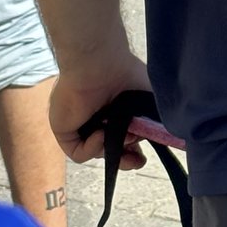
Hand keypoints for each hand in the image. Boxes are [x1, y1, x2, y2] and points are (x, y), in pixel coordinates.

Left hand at [49, 49, 152, 168]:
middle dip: (125, 159)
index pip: (121, 136)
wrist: (100, 64)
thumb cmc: (127, 73)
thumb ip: (154, 118)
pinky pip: (78, 152)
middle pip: (109, 149)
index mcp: (114, 107)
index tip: (143, 156)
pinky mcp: (64, 130)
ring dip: (113, 149)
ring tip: (126, 135)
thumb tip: (162, 136)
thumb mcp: (149, 98)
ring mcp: (79, 124)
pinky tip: (101, 133)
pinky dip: (92, 148)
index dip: (132, 149)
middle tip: (138, 161)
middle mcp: (96, 116)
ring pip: (96, 151)